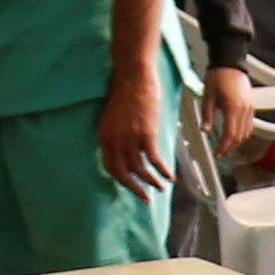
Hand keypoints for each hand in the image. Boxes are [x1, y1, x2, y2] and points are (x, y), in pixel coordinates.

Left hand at [97, 68, 174, 197]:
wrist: (134, 76)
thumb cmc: (127, 91)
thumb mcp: (115, 116)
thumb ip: (117, 133)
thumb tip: (126, 148)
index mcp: (104, 136)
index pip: (109, 166)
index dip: (120, 179)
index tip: (130, 186)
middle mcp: (114, 141)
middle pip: (122, 173)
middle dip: (134, 188)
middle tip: (145, 198)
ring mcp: (130, 139)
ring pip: (139, 170)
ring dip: (151, 182)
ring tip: (160, 187)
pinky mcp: (146, 135)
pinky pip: (154, 160)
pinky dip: (163, 171)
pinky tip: (170, 176)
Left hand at [204, 65, 254, 155]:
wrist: (229, 62)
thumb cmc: (218, 75)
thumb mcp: (208, 96)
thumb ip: (207, 115)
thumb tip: (205, 129)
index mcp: (233, 107)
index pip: (230, 134)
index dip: (224, 146)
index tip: (218, 153)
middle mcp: (244, 109)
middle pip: (240, 136)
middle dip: (230, 147)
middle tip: (221, 153)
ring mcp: (250, 107)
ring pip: (247, 132)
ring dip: (237, 142)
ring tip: (227, 147)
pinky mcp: (251, 105)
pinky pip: (249, 124)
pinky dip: (242, 133)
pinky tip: (234, 135)